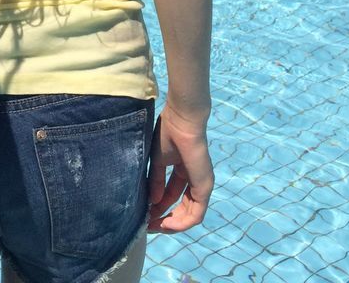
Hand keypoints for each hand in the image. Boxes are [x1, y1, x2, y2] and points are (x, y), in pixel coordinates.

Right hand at [147, 102, 213, 231]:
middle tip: (148, 225)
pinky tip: (166, 224)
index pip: (172, 195)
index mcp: (183, 170)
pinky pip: (196, 215)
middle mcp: (194, 180)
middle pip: (181, 207)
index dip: (158, 207)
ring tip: (155, 227)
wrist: (182, 120)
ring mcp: (201, 185)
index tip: (144, 215)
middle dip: (164, 217)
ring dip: (172, 224)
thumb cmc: (169, 134)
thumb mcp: (158, 161)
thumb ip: (156, 182)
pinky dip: (181, 223)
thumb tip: (153, 202)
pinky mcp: (204, 188)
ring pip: (189, 215)